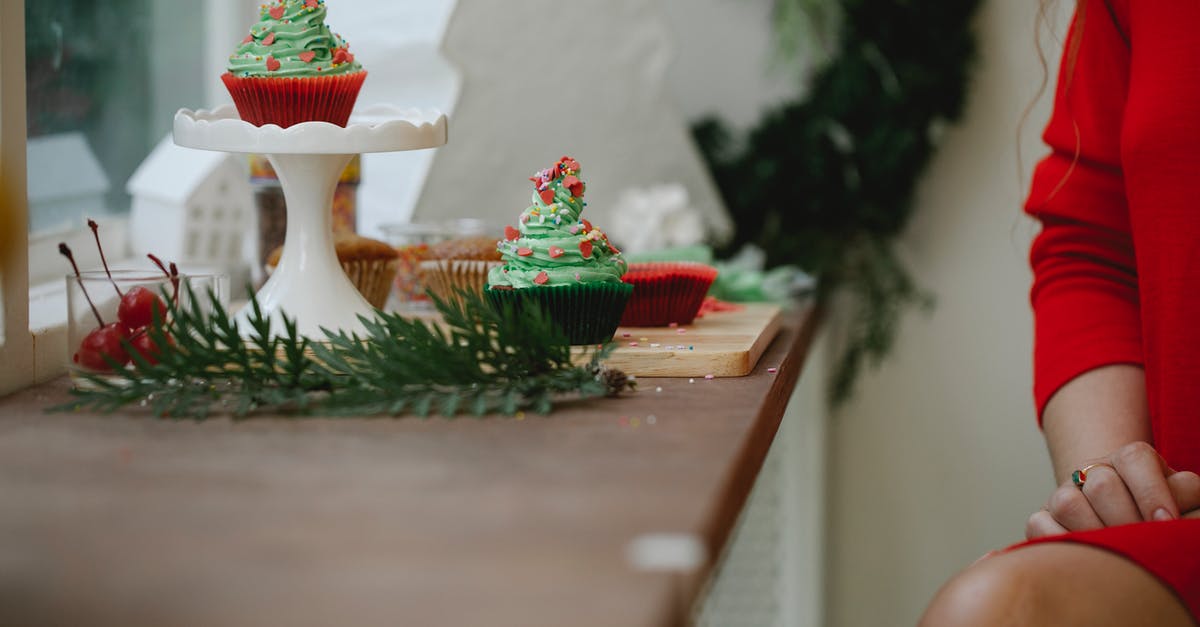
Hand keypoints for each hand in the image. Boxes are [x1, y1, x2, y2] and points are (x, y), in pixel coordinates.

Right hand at [1026, 441, 1199, 538]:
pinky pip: (1040, 525)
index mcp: (1129, 460)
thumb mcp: (1181, 502)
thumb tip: (1175, 518)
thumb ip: (1186, 499)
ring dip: (1096, 533)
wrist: (1127, 527)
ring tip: (1117, 555)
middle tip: (1143, 547)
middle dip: (1126, 521)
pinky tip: (1088, 555)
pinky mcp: (1042, 517)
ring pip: (1068, 503)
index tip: (1167, 522)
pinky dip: (1062, 542)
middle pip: (1102, 485)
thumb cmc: (1162, 518)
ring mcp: (1063, 493)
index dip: (1151, 491)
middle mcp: (1092, 471)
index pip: (1136, 459)